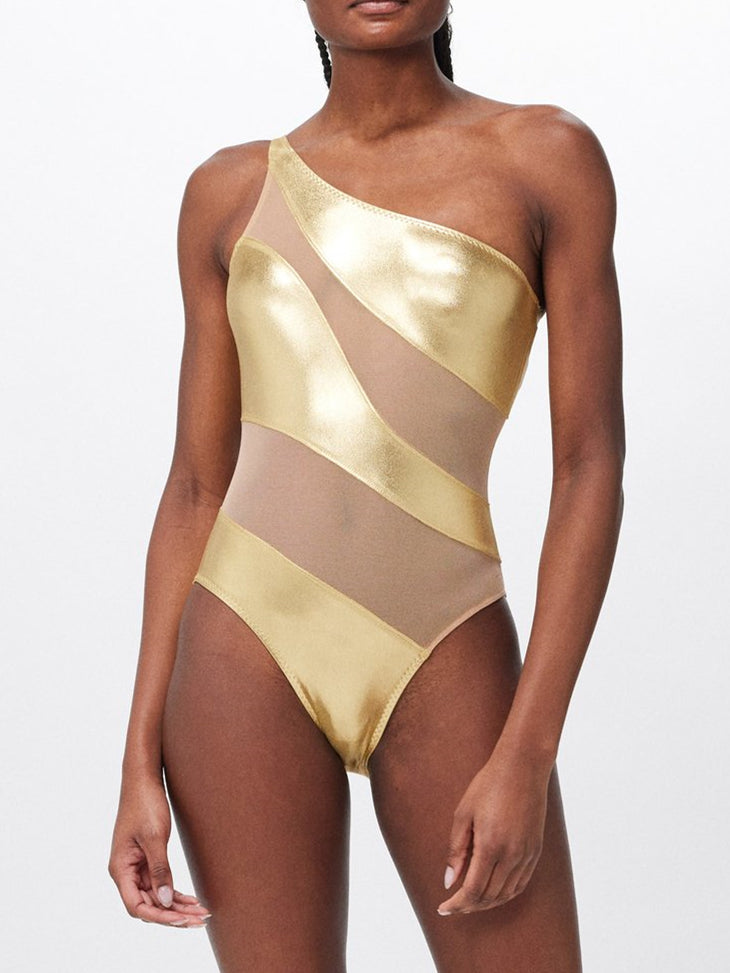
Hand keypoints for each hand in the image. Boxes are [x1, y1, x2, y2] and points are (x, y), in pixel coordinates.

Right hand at [108, 774, 210, 927]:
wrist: (143, 779)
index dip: (160, 916)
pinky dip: (175, 892)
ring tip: (201, 912)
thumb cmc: (145, 803)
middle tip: (200, 918)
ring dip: (177, 905)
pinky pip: (159, 883)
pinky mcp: (146, 858)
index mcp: (120, 868)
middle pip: (148, 905)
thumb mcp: (154, 837)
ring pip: (156, 895)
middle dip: (174, 914)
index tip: (183, 919)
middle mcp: (125, 871)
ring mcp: (135, 866)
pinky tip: (191, 899)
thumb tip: (166, 901)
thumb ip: (159, 870)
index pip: (137, 906)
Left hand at [437, 741, 550, 915]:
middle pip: (490, 896)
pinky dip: (506, 894)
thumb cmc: (488, 785)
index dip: (457, 903)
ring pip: (507, 894)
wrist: (523, 767)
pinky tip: (493, 892)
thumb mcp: (463, 814)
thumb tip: (449, 881)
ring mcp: (527, 854)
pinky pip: (521, 883)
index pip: (473, 890)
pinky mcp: (535, 851)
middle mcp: (512, 855)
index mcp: (491, 845)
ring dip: (487, 903)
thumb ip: (456, 850)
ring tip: (469, 902)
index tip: (443, 908)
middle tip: (453, 905)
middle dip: (469, 906)